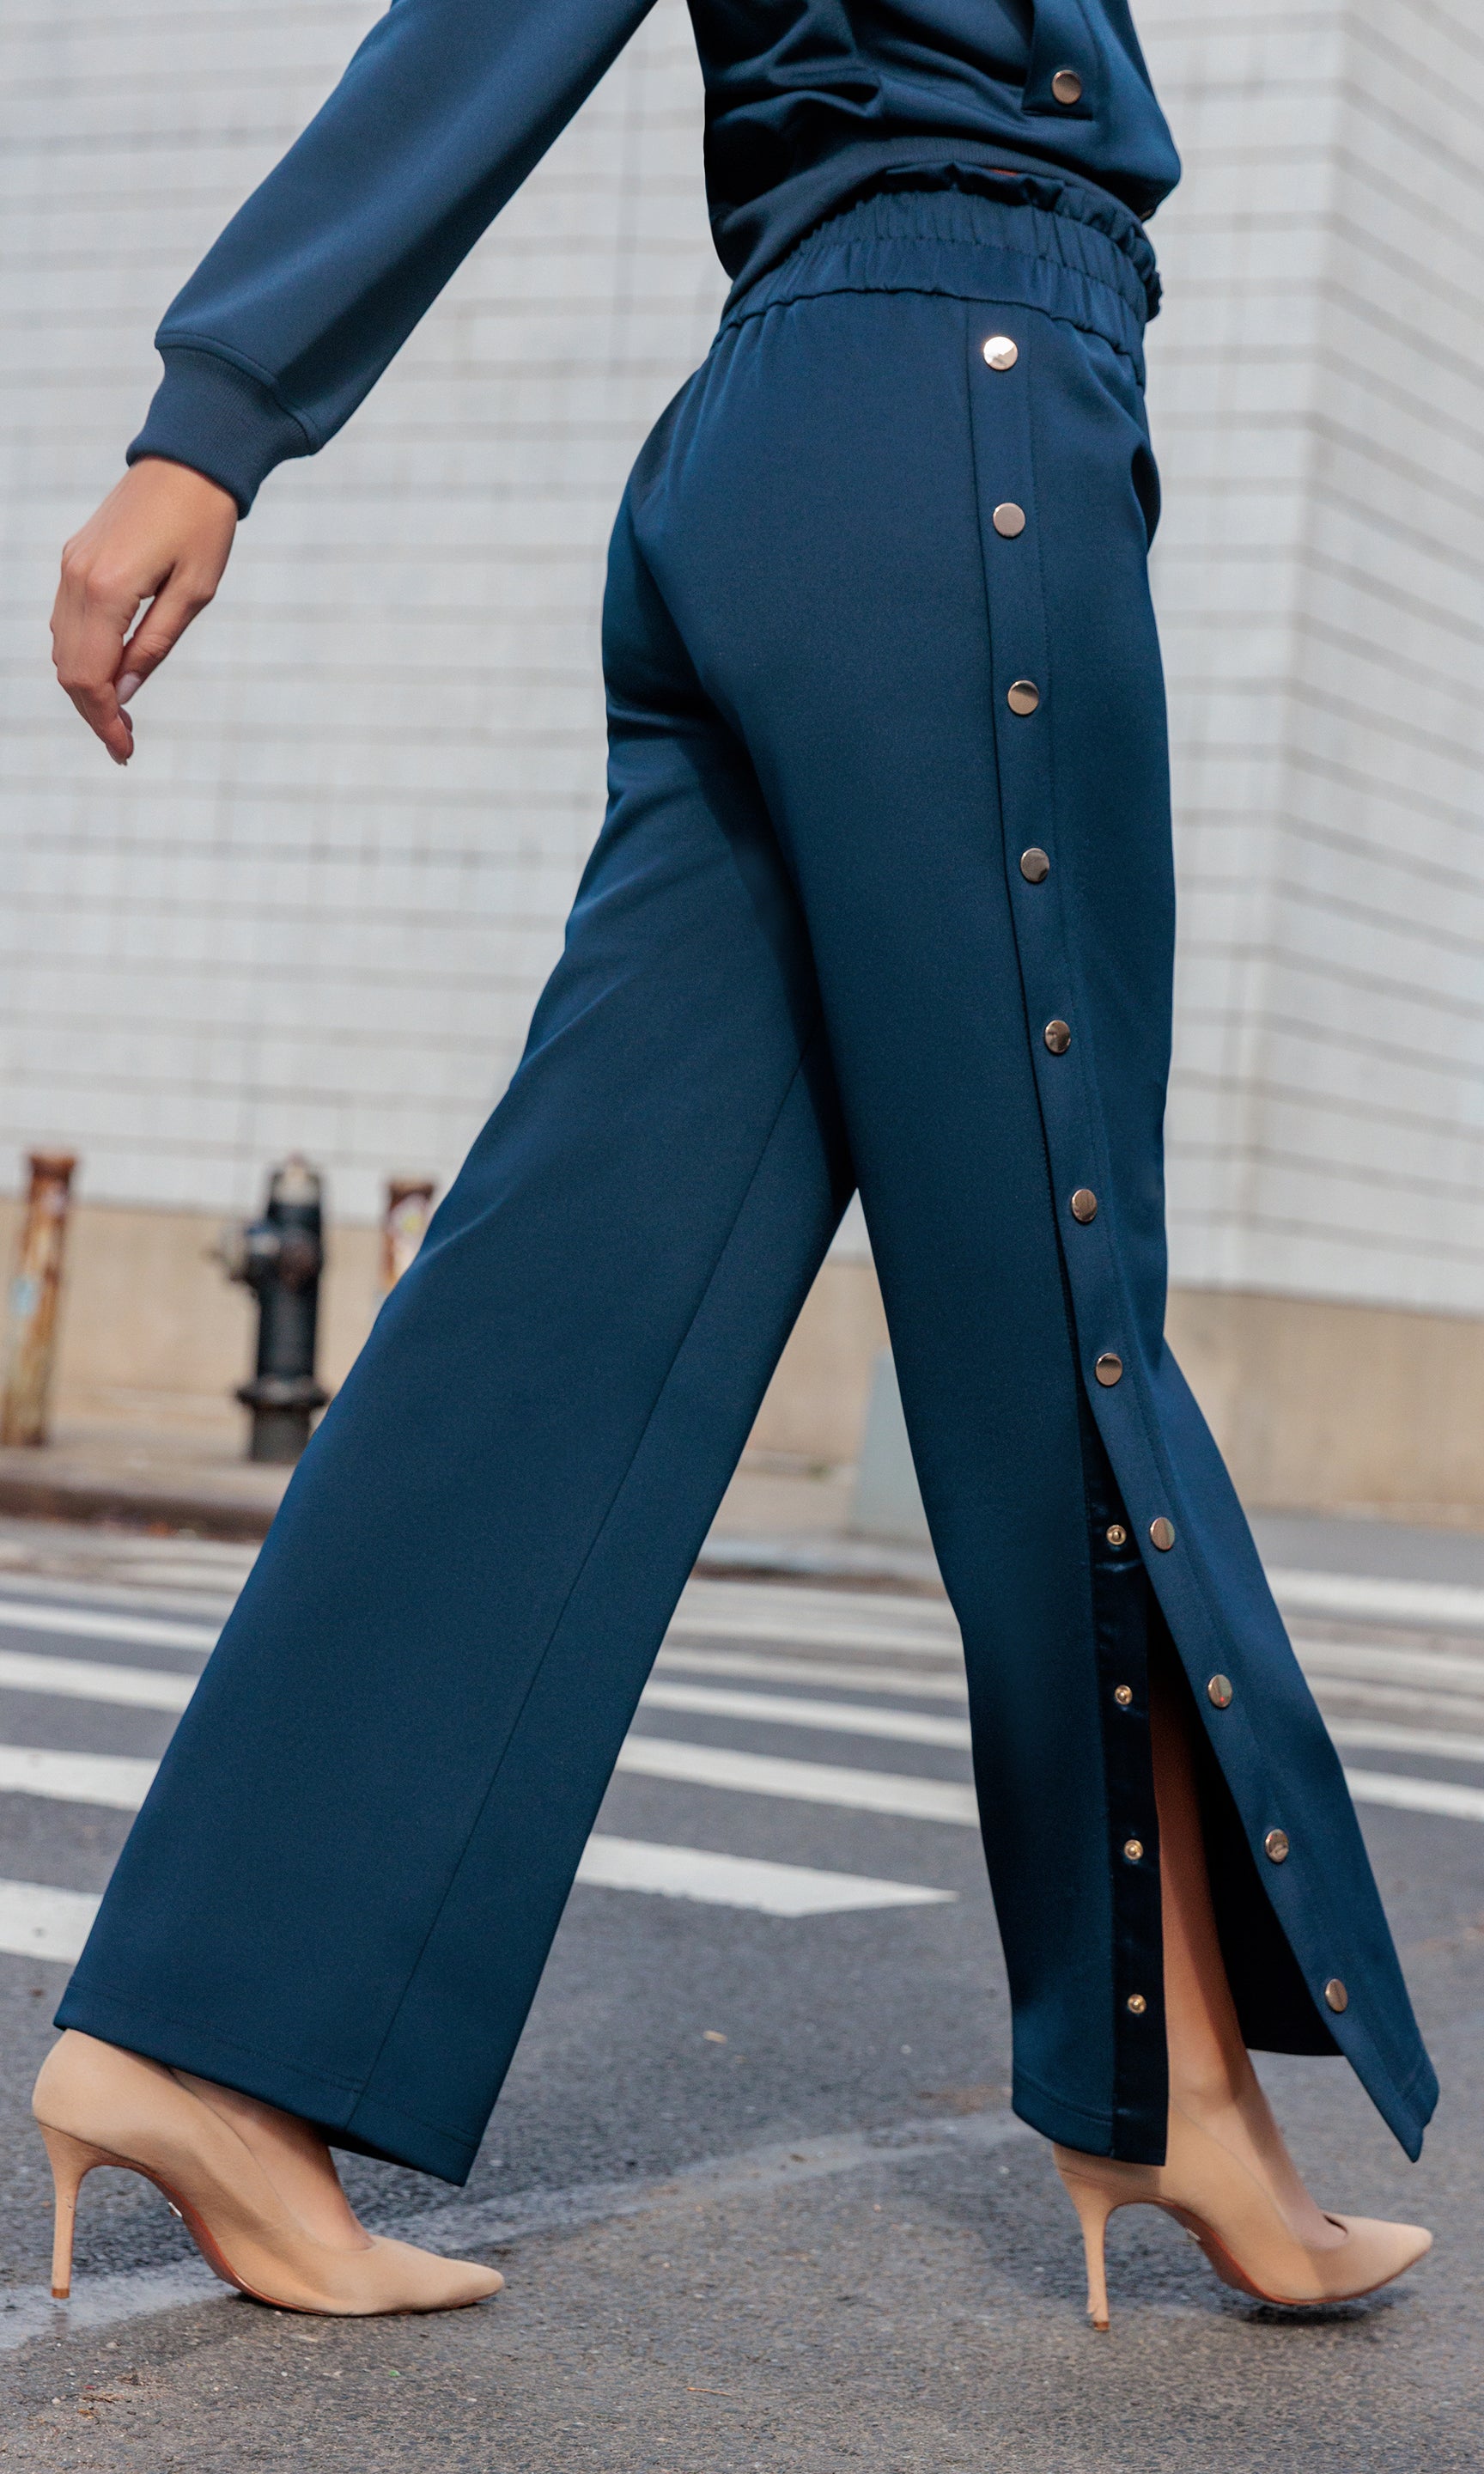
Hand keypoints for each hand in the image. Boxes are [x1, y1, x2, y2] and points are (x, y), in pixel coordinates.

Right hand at [50, 458, 238, 764]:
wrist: (187, 462)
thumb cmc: (204, 525)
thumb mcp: (194, 593)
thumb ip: (155, 644)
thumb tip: (124, 692)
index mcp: (108, 589)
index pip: (90, 676)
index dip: (104, 721)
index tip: (125, 751)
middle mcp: (78, 579)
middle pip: (69, 668)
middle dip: (94, 712)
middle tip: (125, 744)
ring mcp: (71, 567)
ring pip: (62, 647)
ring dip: (86, 687)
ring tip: (121, 716)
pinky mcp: (75, 559)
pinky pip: (66, 621)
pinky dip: (82, 656)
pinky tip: (111, 673)